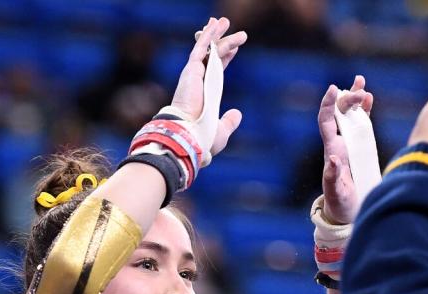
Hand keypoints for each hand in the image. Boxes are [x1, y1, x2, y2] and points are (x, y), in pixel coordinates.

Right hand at [171, 17, 244, 159]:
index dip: (225, 58)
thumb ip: (229, 121)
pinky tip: (214, 24)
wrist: (190, 137)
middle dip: (221, 41)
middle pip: (212, 57)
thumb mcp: (221, 130)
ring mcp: (194, 76)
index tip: (234, 49)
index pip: (216, 71)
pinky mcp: (191, 70)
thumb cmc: (203, 139)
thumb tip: (237, 114)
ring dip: (217, 34)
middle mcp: (199, 83)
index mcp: (206, 95)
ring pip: (208, 50)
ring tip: (224, 20)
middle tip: (228, 28)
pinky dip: (208, 35)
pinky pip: (201, 48)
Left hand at [318, 75, 374, 223]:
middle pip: (340, 113)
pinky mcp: (360, 145)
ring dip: (355, 97)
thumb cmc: (339, 202)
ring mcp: (349, 141)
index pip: (326, 121)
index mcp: (331, 149)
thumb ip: (333, 177)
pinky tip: (369, 97)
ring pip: (350, 114)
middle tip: (361, 91)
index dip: (328, 105)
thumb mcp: (335, 192)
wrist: (347, 208)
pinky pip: (362, 123)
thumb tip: (333, 158)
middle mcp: (338, 141)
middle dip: (348, 99)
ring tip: (361, 81)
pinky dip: (365, 109)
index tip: (334, 89)